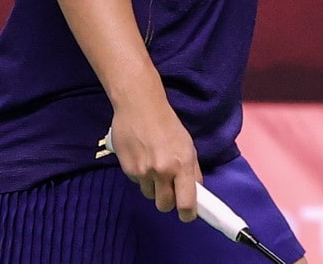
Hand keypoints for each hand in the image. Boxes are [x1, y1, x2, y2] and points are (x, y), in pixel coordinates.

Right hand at [108, 93, 201, 221]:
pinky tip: (143, 158)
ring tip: (154, 166)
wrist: (140, 107)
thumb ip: (191, 170)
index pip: (186, 202)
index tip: (188, 215)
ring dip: (153, 187)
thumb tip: (195, 192)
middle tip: (170, 189)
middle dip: (168, 201)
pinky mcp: (127, 170)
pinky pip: (138, 183)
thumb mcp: (188, 145)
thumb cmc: (168, 125)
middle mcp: (162, 171)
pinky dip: (141, 176)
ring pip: (150, 194)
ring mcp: (143, 172)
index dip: (188, 213)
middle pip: (164, 205)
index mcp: (182, 164)